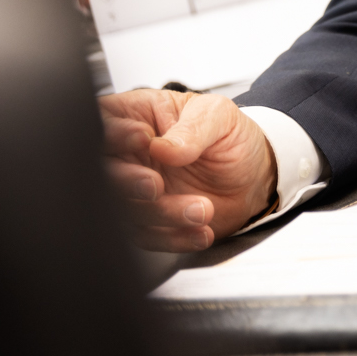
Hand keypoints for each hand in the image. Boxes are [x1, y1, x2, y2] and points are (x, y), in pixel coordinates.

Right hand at [100, 88, 275, 250]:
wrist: (253, 176)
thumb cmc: (230, 136)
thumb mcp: (219, 116)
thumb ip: (193, 128)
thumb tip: (162, 147)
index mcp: (135, 117)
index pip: (104, 123)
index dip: (114, 134)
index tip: (144, 138)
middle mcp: (128, 156)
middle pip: (103, 173)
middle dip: (126, 181)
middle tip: (156, 185)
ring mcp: (136, 191)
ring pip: (124, 210)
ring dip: (161, 214)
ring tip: (202, 210)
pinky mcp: (150, 222)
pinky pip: (147, 237)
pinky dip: (173, 238)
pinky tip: (200, 231)